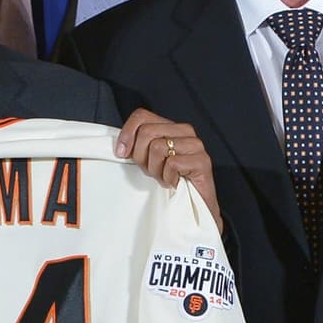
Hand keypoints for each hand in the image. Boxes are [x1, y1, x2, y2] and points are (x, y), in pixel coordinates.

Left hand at [115, 108, 222, 233]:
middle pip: (147, 132)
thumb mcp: (148, 161)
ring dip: (156, 170)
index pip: (142, 116)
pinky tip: (175, 182)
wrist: (196, 206)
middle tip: (151, 171)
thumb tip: (120, 146)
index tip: (122, 153)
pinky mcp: (202, 161)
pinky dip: (168, 178)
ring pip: (158, 147)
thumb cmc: (171, 181)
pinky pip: (172, 164)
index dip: (127, 134)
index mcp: (170, 127)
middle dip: (142, 157)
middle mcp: (184, 131)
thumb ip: (138, 147)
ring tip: (164, 177)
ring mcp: (195, 145)